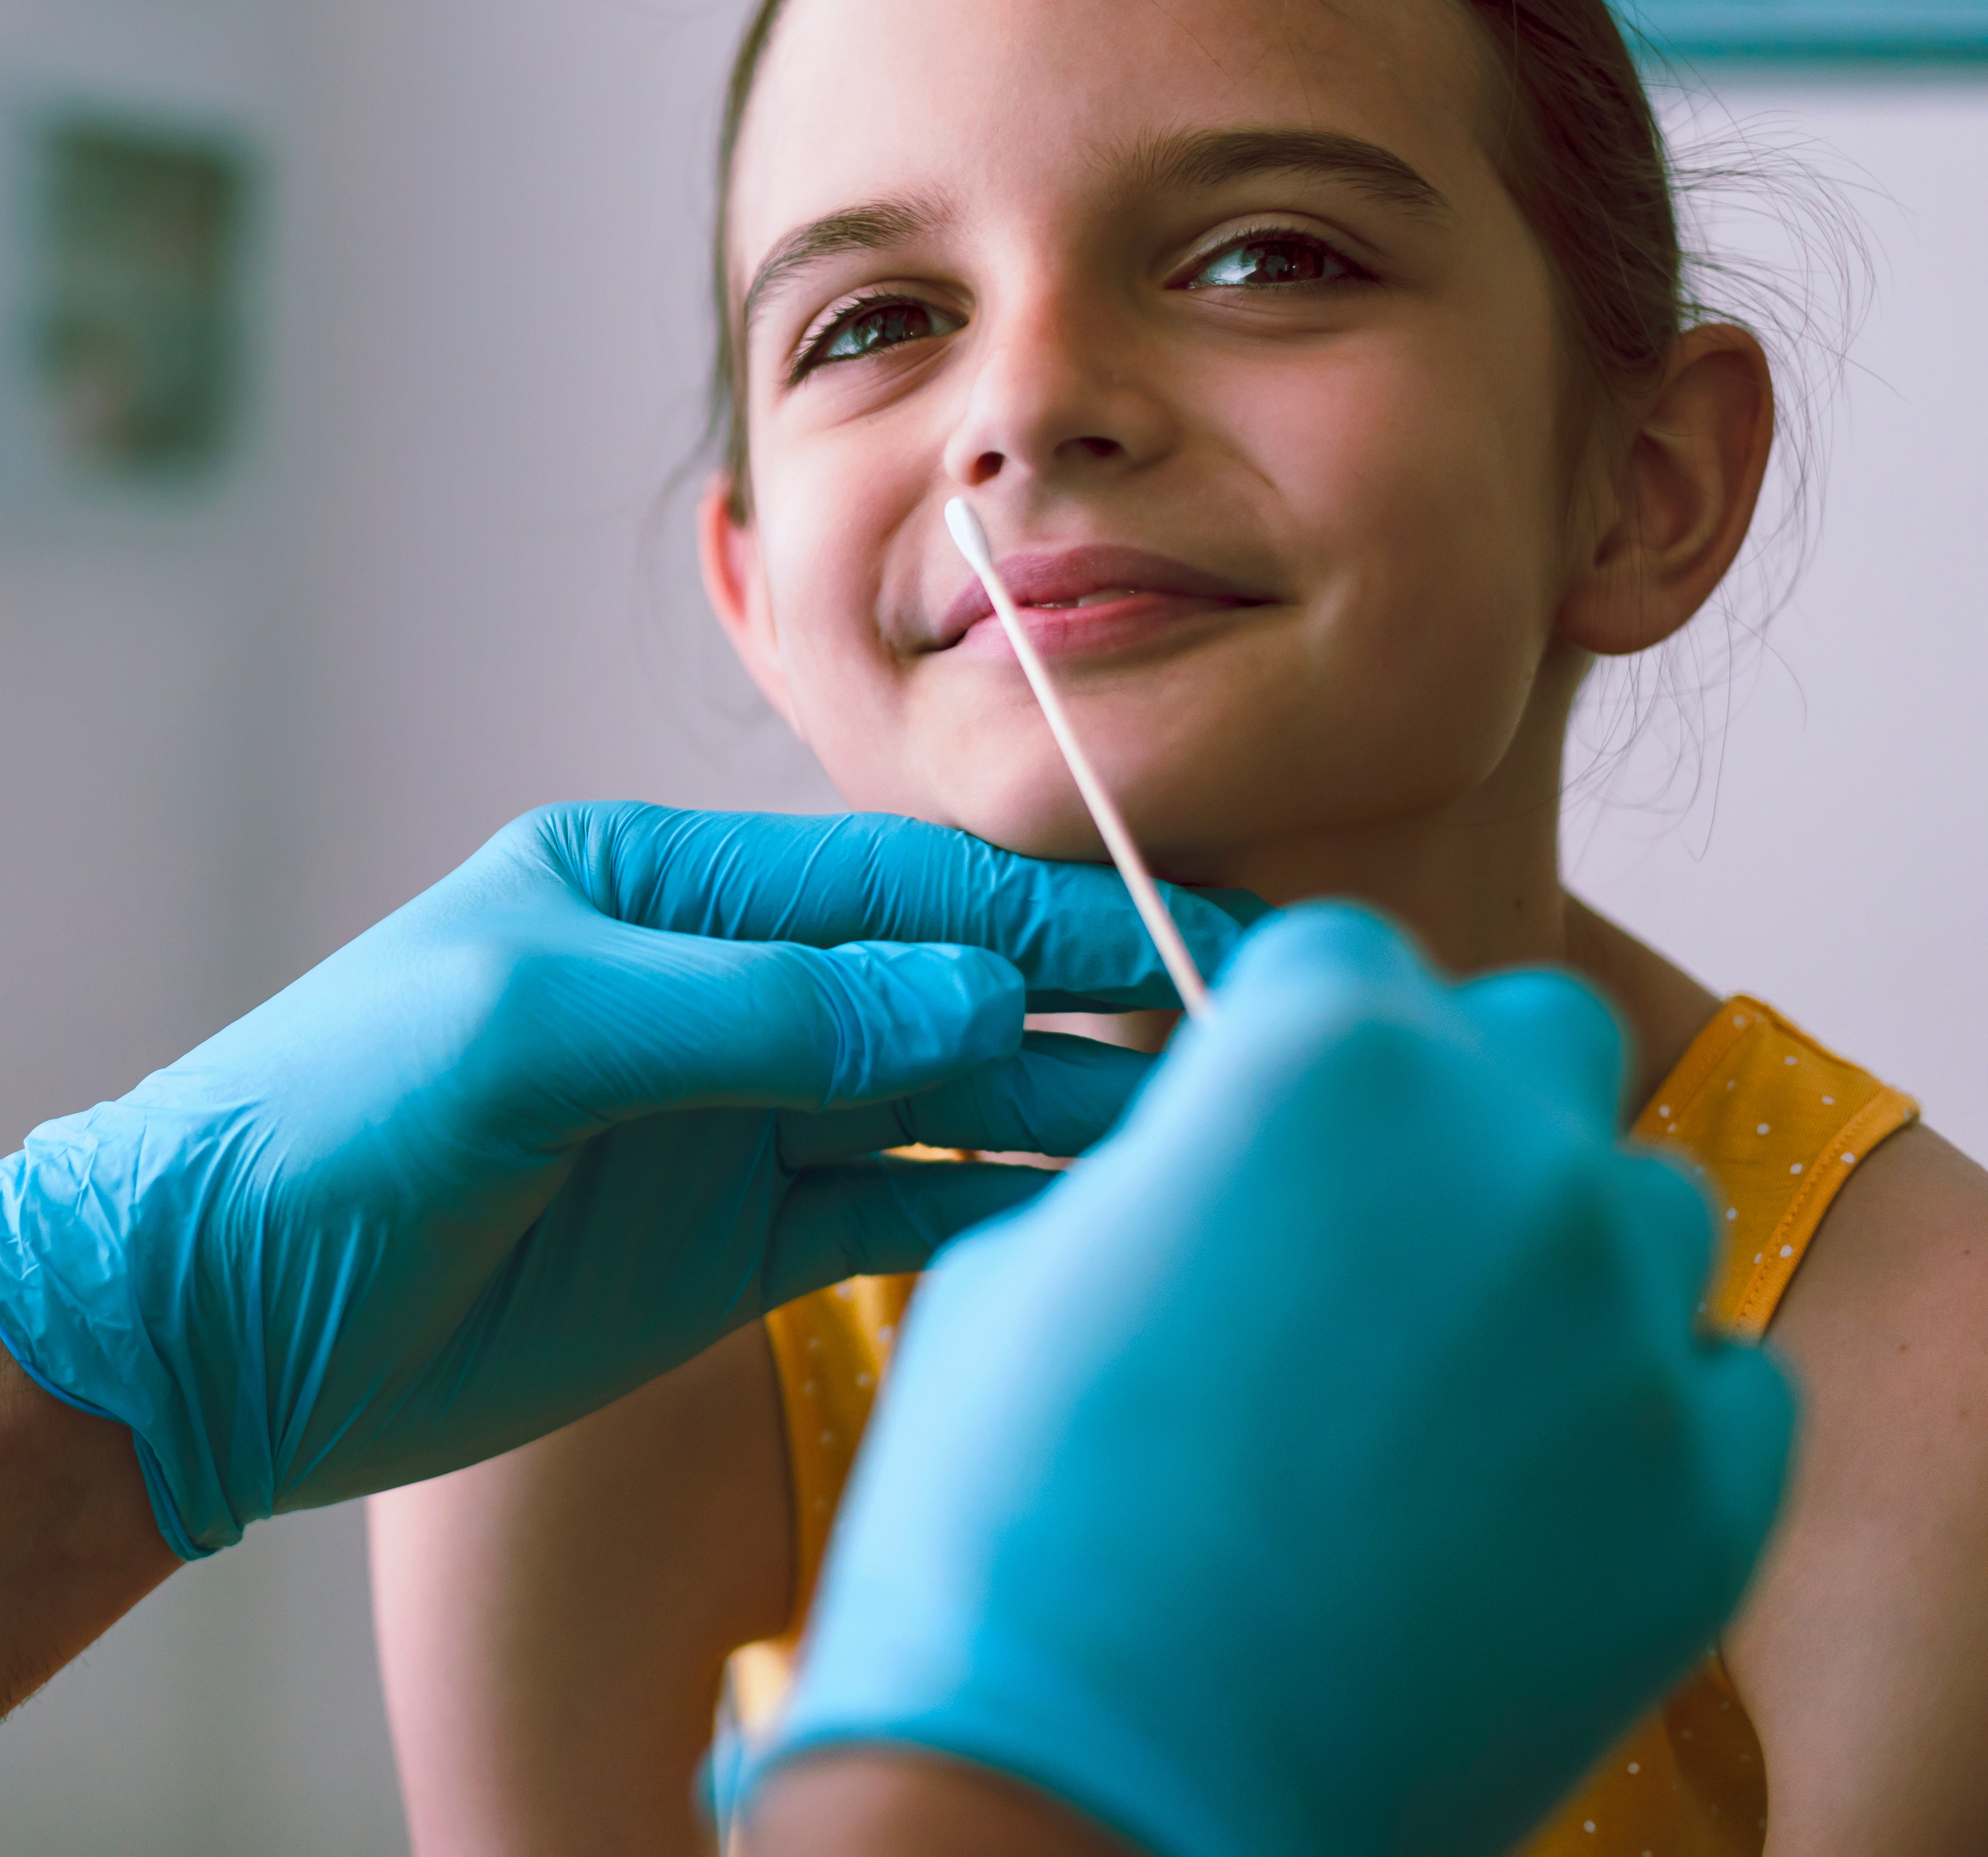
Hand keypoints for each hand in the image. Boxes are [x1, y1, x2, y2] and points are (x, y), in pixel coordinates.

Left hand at [0, 802, 1240, 1556]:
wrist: (209, 1317)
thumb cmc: (330, 1127)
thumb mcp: (530, 1037)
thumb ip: (753, 1018)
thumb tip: (969, 1004)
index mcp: (650, 889)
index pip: (888, 890)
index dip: (1043, 916)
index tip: (1193, 939)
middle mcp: (706, 992)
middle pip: (937, 987)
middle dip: (1089, 1006)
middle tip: (1260, 1035)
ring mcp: (723, 1123)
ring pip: (936, 1104)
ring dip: (1065, 1114)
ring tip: (1217, 1131)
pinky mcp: (722, 1246)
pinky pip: (889, 1211)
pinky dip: (990, 1209)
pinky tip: (1099, 1210)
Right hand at [752, 905, 1794, 1856]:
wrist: (1083, 1784)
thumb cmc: (1012, 1515)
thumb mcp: (1032, 1261)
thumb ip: (1177, 1163)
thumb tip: (1241, 1153)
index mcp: (1316, 1062)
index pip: (1350, 954)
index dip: (1294, 1028)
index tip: (1266, 1106)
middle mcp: (1504, 1155)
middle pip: (1531, 1041)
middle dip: (1451, 1105)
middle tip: (1356, 1233)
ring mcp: (1625, 1328)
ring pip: (1636, 1212)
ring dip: (1548, 1259)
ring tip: (1428, 1389)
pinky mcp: (1705, 1496)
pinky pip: (1715, 1390)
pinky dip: (1626, 1420)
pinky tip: (1499, 1500)